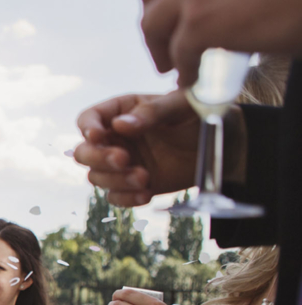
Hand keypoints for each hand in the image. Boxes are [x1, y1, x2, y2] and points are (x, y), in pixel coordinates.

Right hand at [73, 90, 200, 206]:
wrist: (220, 146)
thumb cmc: (199, 117)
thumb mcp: (180, 106)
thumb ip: (151, 112)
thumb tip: (120, 125)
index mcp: (120, 112)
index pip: (88, 119)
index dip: (88, 128)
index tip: (98, 135)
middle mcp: (114, 139)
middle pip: (84, 152)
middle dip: (98, 158)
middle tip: (123, 159)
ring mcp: (121, 164)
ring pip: (96, 177)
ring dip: (116, 180)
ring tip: (144, 178)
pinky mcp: (131, 185)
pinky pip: (114, 197)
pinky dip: (126, 198)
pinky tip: (146, 194)